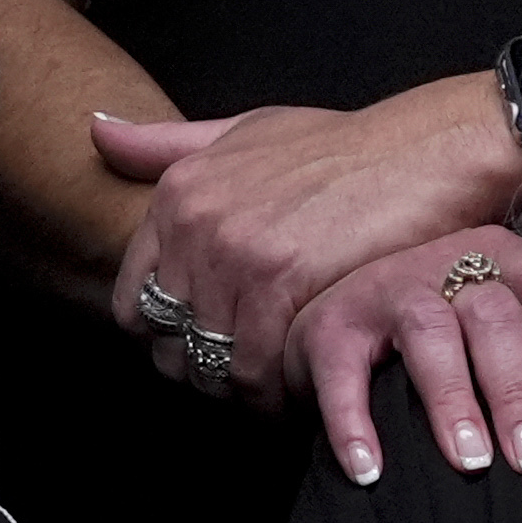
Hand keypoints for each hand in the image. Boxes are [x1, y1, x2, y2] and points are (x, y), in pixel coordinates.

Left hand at [94, 77, 521, 392]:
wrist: (425, 153)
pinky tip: (302, 386)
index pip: (134, 305)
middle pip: (169, 343)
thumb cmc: (343, 149)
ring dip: (242, 393)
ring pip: (210, 363)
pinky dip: (273, 392)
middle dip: (205, 373)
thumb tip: (96, 130)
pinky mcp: (279, 280)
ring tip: (279, 390)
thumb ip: (168, 144)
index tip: (214, 349)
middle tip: (249, 381)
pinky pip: (252, 366)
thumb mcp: (247, 131)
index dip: (171, 341)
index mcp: (178, 191)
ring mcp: (234, 250)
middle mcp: (194, 219)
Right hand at [293, 226, 521, 483]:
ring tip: (470, 460)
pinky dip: (354, 421)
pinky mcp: (331, 327)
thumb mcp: (502, 291)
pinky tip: (371, 468)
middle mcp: (448, 264)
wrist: (338, 314)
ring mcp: (387, 289)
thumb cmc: (443, 312)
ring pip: (428, 333)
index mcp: (504, 258)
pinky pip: (343, 371)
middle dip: (517, 388)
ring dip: (452, 399)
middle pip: (494, 317)